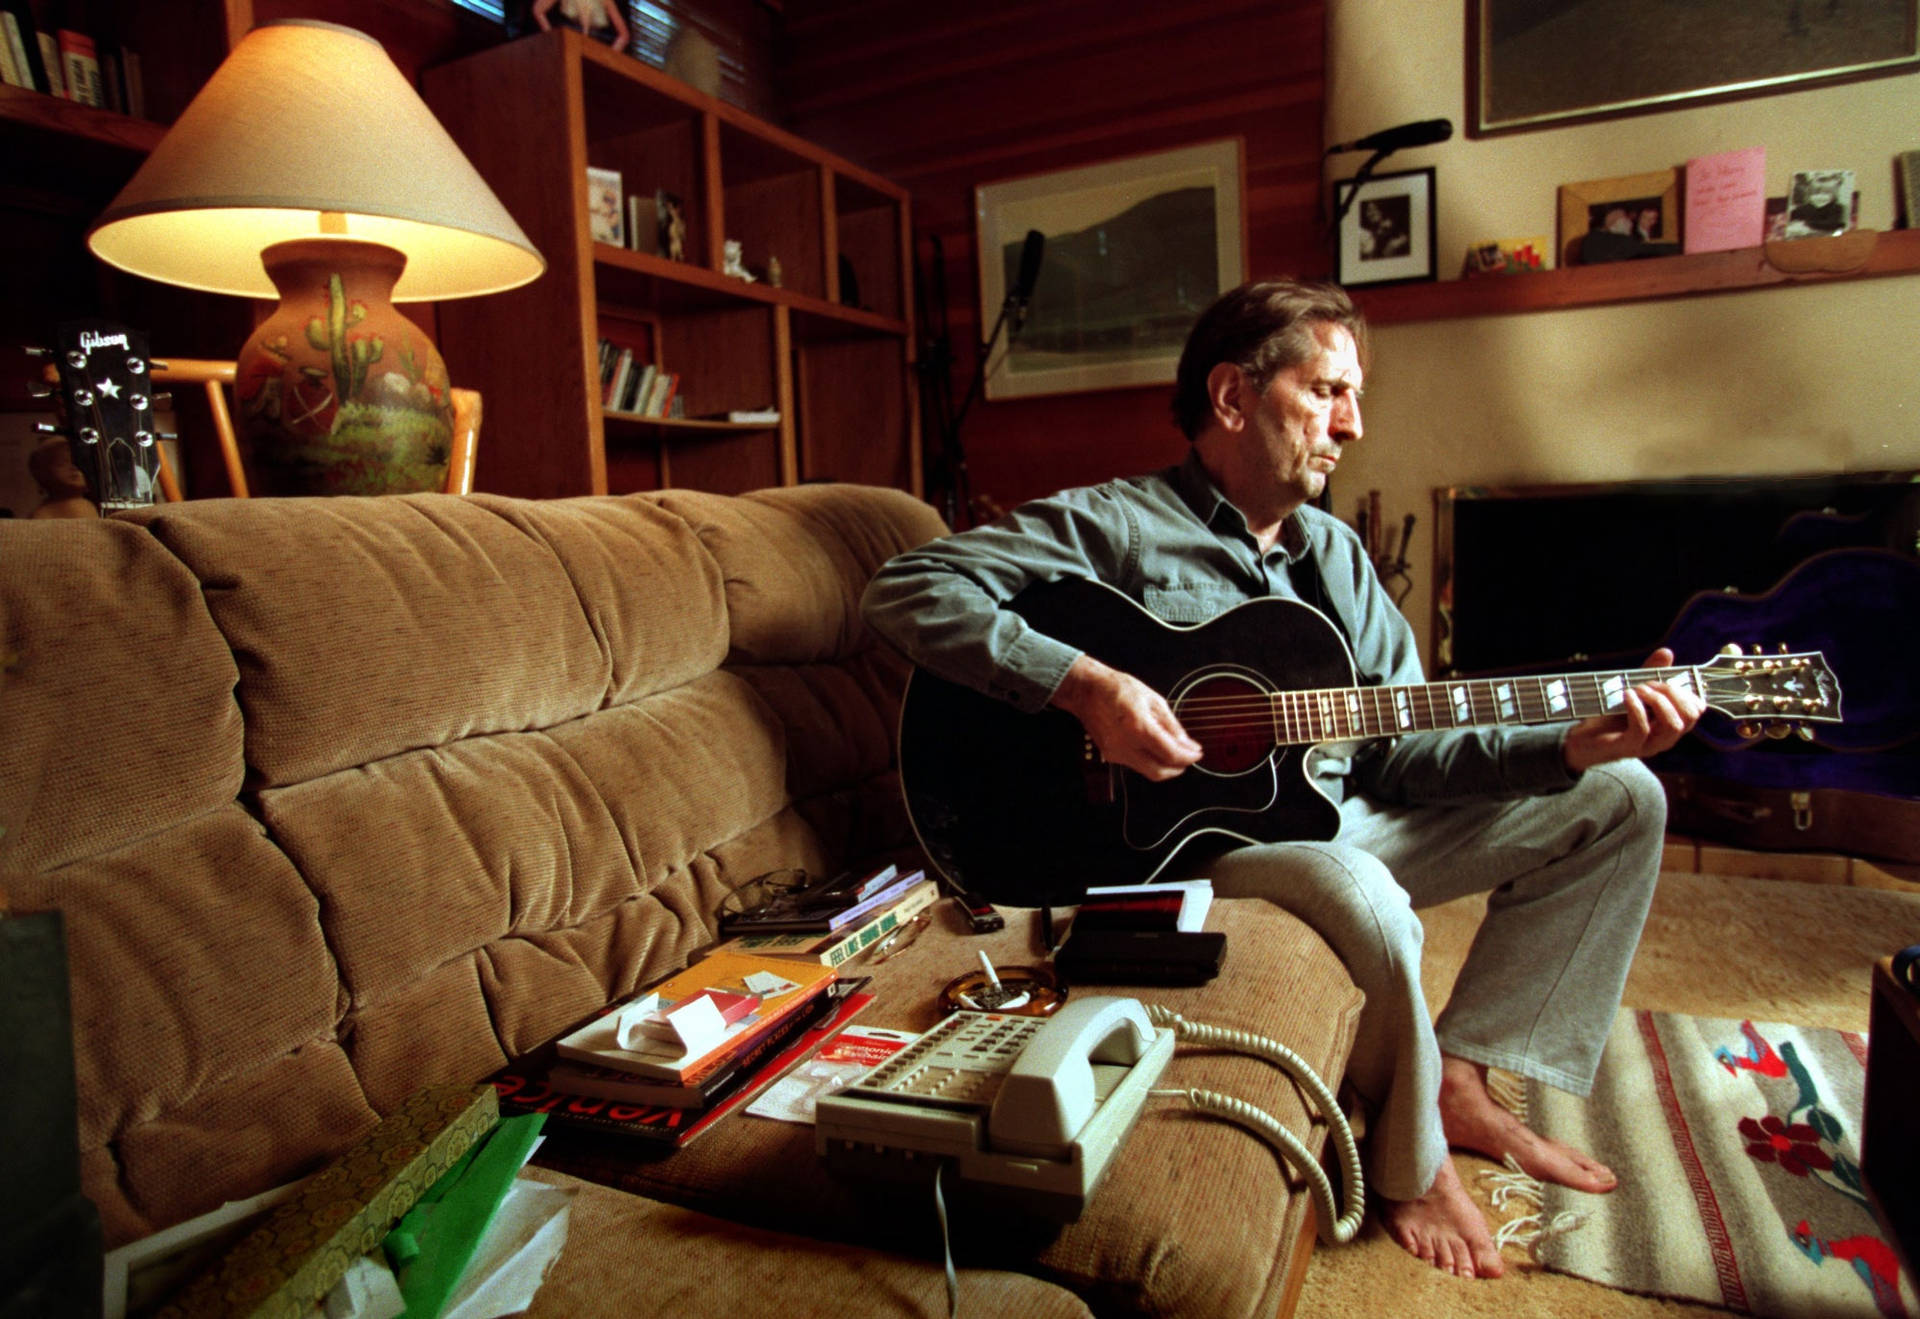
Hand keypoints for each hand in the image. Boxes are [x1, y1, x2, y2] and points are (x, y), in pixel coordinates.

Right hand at [1049, 654, 1202, 780]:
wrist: (1087, 690)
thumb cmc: (1117, 688)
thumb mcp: (1153, 700)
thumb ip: (1172, 725)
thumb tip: (1187, 743)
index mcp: (1139, 727)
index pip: (1171, 754)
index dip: (1188, 756)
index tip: (1196, 752)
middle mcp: (1126, 744)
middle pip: (1160, 772)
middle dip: (1178, 768)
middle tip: (1187, 757)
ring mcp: (1116, 752)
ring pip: (1148, 772)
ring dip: (1164, 766)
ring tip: (1172, 751)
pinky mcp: (1110, 755)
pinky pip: (1136, 765)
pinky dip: (1150, 760)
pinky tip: (1154, 748)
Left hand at [1563, 647, 1704, 771]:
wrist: (1585, 738)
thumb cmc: (1613, 715)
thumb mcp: (1635, 690)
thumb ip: (1651, 673)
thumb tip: (1667, 652)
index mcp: (1670, 724)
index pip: (1696, 710)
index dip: (1685, 691)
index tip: (1663, 680)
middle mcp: (1665, 738)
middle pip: (1689, 717)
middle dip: (1673, 694)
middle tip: (1649, 683)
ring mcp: (1648, 745)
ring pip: (1672, 726)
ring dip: (1658, 701)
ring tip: (1639, 689)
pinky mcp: (1628, 747)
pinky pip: (1642, 730)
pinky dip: (1636, 708)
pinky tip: (1626, 695)